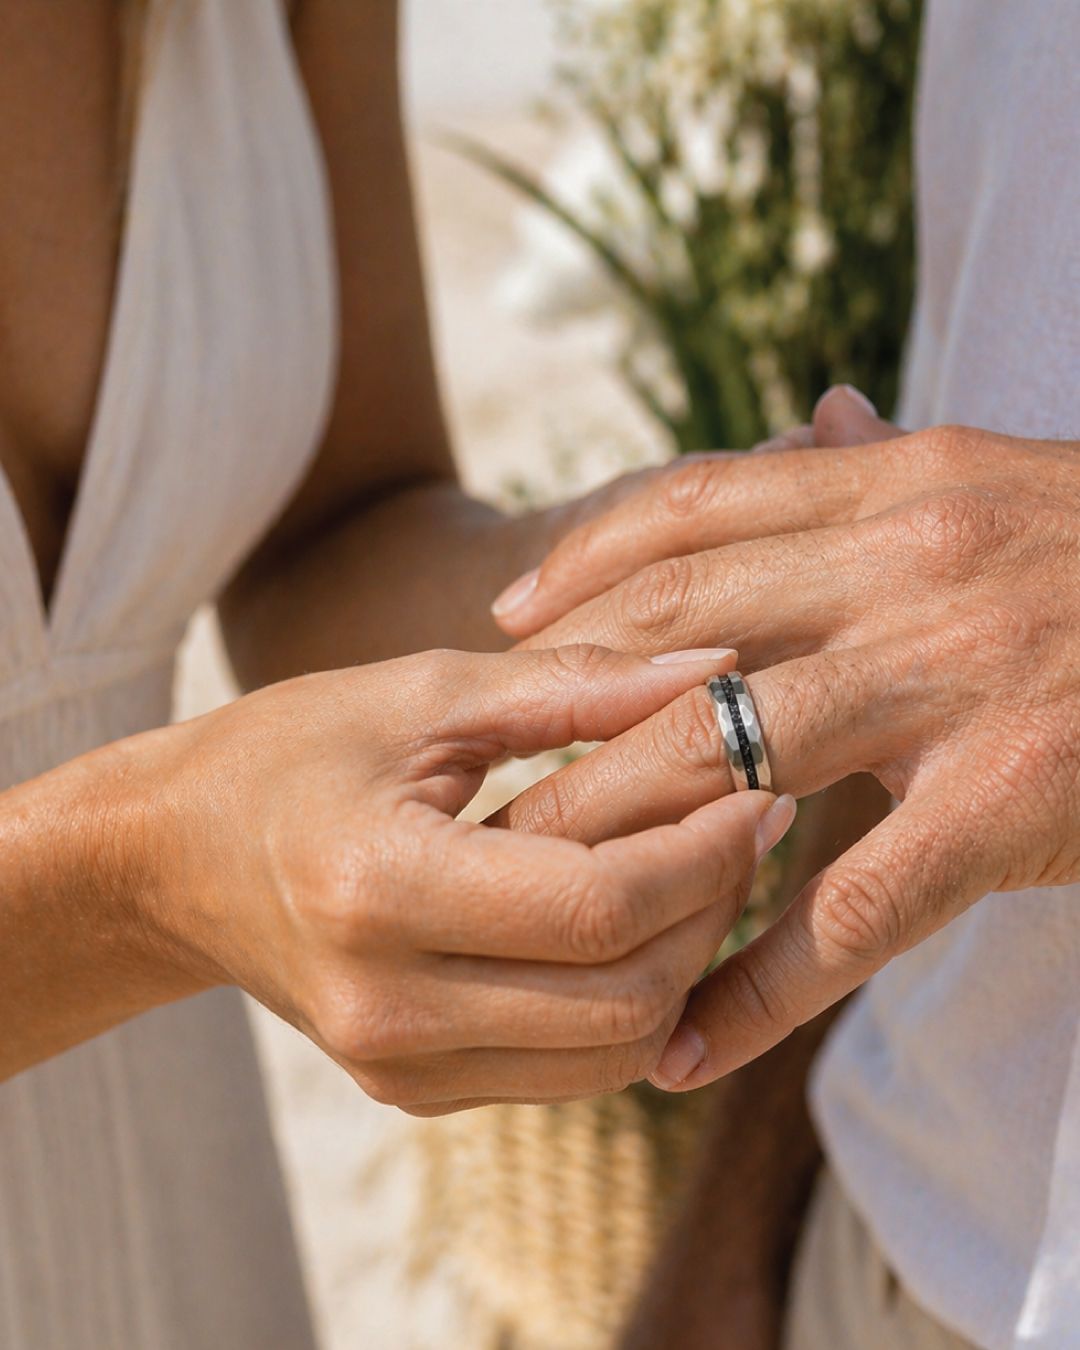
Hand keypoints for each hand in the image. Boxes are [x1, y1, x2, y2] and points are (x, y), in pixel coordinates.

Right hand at [130, 644, 787, 1114]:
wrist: (174, 862)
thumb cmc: (291, 753)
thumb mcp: (422, 693)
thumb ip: (576, 683)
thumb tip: (719, 665)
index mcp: (379, 890)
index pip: (598, 905)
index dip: (705, 850)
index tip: (761, 786)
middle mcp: (388, 1008)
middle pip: (626, 997)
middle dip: (714, 910)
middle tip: (745, 823)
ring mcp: (400, 1069)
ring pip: (616, 1053)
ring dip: (685, 964)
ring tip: (697, 868)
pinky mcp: (417, 1092)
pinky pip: (571, 1068)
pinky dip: (628, 1000)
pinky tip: (633, 919)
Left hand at [492, 394, 1079, 1086]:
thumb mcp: (996, 483)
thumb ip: (886, 465)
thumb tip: (818, 410)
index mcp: (893, 485)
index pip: (692, 509)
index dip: (583, 563)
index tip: (506, 621)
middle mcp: (902, 566)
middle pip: (672, 638)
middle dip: (562, 720)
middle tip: (481, 786)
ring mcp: (950, 682)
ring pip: (723, 758)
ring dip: (615, 844)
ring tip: (539, 908)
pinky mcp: (1005, 800)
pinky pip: (847, 907)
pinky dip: (756, 986)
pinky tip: (687, 1043)